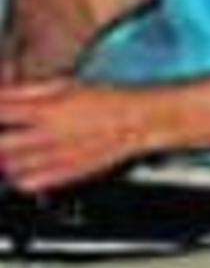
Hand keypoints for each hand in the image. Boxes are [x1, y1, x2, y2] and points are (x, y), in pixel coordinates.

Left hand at [0, 79, 150, 191]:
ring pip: (11, 167)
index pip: (1, 112)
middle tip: (2, 132)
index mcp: (46, 110)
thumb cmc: (106, 99)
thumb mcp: (65, 84)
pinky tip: (21, 167)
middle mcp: (48, 136)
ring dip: (5, 158)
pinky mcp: (67, 174)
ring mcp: (56, 158)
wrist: (137, 121)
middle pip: (0, 144)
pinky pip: (30, 184)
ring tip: (11, 148)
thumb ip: (27, 91)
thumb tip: (2, 93)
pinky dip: (19, 177)